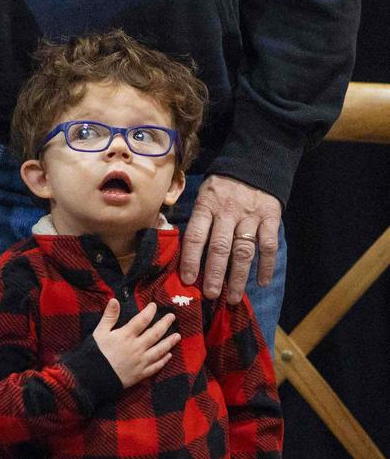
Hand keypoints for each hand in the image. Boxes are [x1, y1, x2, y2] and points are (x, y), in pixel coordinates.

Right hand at [93, 299, 179, 387]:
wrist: (93, 378)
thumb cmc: (95, 353)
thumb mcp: (99, 332)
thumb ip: (109, 316)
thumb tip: (115, 300)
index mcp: (126, 336)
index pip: (142, 320)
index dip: (149, 312)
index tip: (154, 305)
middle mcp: (137, 347)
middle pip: (155, 334)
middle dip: (164, 324)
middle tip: (172, 316)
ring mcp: (140, 362)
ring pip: (159, 350)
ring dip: (169, 342)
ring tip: (177, 336)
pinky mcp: (140, 374)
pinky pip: (155, 366)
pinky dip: (163, 361)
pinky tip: (169, 355)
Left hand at [180, 175, 281, 304]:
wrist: (255, 161)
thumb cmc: (223, 186)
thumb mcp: (204, 194)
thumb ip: (199, 219)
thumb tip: (187, 251)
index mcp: (207, 205)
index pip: (196, 235)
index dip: (191, 259)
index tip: (188, 280)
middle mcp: (228, 212)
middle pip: (220, 247)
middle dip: (214, 275)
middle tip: (211, 295)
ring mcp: (250, 216)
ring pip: (243, 251)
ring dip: (238, 277)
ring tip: (233, 297)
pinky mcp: (270, 217)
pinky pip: (268, 245)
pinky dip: (266, 265)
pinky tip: (261, 282)